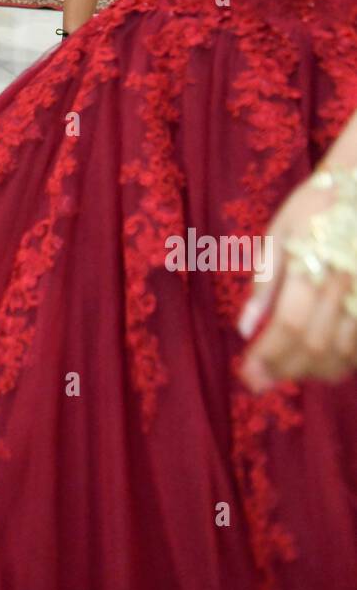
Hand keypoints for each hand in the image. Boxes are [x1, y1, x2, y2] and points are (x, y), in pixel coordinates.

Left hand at [238, 174, 356, 390]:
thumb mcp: (280, 232)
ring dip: (310, 372)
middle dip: (283, 370)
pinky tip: (319, 365)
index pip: (290, 325)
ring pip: (343, 354)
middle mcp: (345, 284)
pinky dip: (341, 364)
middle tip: (258, 382)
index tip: (247, 373)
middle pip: (315, 346)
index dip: (268, 356)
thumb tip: (244, 328)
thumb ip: (264, 281)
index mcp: (315, 263)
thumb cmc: (316, 207)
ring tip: (284, 374)